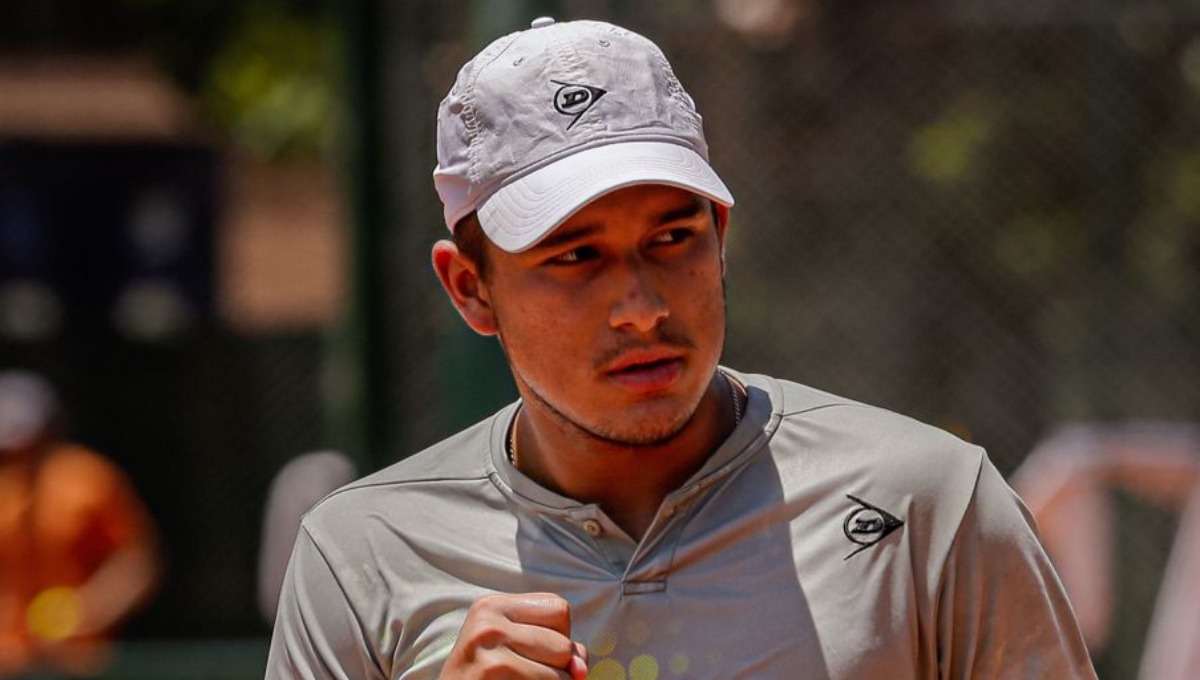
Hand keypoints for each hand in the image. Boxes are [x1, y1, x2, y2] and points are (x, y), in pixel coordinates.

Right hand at [439, 593, 587, 678]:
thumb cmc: (485, 679)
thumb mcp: (515, 652)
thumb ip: (556, 650)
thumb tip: (581, 670)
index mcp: (493, 605)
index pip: (559, 609)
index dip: (558, 637)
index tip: (529, 653)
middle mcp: (488, 619)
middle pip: (563, 644)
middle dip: (556, 668)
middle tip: (521, 675)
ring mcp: (487, 645)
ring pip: (560, 673)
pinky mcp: (491, 669)